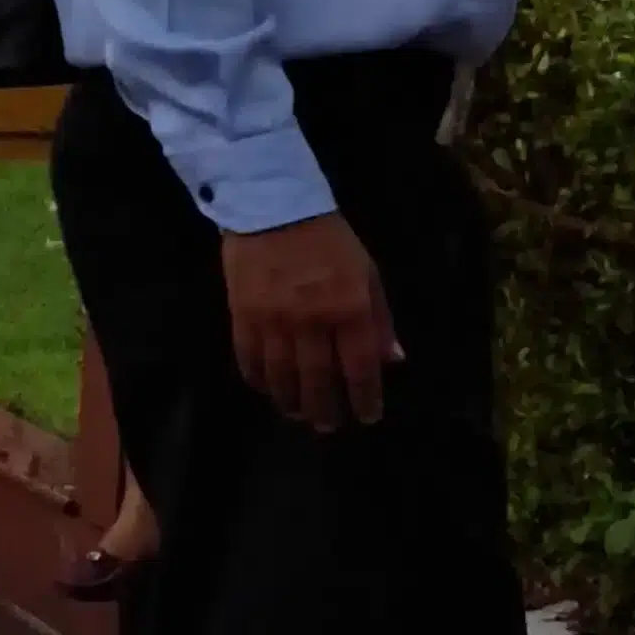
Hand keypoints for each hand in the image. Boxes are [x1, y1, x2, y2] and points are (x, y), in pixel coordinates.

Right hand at [221, 210, 400, 431]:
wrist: (273, 207)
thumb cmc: (329, 240)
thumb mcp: (368, 273)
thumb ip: (380, 318)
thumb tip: (393, 360)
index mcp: (349, 309)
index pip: (360, 368)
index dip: (364, 398)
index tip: (367, 417)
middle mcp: (312, 321)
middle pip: (318, 380)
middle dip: (326, 409)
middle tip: (329, 427)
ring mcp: (274, 320)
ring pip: (282, 375)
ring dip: (291, 401)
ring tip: (298, 414)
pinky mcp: (242, 314)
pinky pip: (249, 357)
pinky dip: (258, 379)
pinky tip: (267, 388)